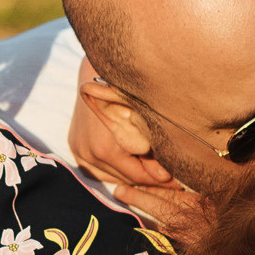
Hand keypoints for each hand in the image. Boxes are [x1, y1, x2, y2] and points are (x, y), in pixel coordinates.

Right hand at [67, 60, 172, 189]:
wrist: (97, 73)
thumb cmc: (127, 93)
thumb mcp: (146, 122)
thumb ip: (153, 153)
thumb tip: (165, 178)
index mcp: (105, 149)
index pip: (138, 177)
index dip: (160, 180)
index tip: (178, 182)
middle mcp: (88, 154)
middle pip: (125, 179)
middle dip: (147, 177)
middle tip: (170, 176)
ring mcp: (79, 151)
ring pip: (113, 176)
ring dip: (131, 173)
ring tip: (153, 168)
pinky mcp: (75, 148)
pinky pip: (100, 169)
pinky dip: (116, 168)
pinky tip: (132, 161)